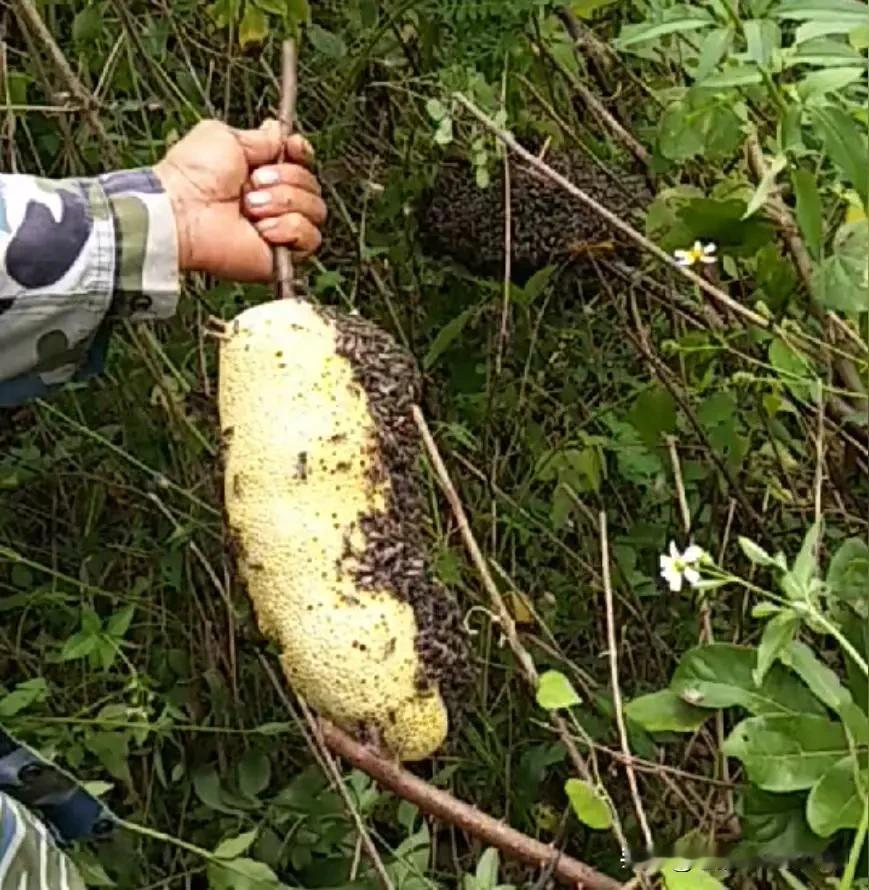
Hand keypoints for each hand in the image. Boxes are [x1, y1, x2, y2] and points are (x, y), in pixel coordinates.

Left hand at [153, 118, 326, 281]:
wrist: (183, 212)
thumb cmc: (193, 176)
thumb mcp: (226, 137)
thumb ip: (261, 137)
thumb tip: (280, 131)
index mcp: (262, 175)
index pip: (303, 164)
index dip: (302, 154)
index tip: (293, 148)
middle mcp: (274, 203)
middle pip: (312, 185)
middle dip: (286, 179)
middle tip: (253, 183)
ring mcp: (280, 230)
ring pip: (315, 209)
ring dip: (283, 202)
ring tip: (251, 207)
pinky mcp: (283, 256)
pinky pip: (310, 237)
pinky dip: (287, 228)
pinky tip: (262, 229)